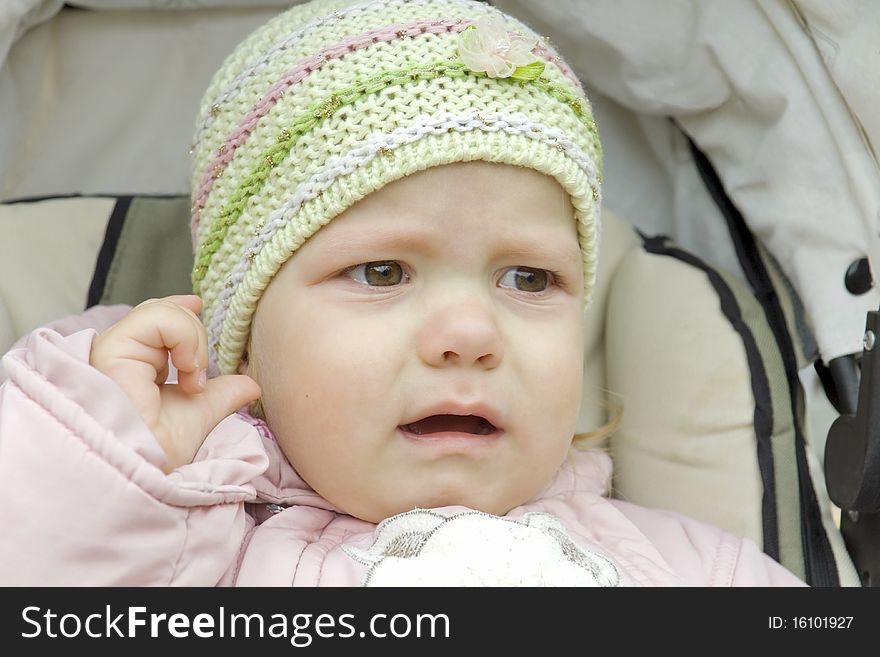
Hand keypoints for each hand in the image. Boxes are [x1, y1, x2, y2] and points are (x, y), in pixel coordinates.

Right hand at [90, 295, 260, 472]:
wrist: (142, 472)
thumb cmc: (158, 454)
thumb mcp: (198, 416)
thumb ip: (221, 395)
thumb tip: (251, 385)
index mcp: (133, 367)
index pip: (153, 320)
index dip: (178, 309)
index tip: (197, 304)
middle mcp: (119, 355)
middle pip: (162, 312)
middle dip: (195, 335)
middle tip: (199, 382)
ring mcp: (113, 351)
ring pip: (161, 310)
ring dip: (193, 340)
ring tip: (193, 381)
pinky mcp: (112, 350)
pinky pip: (156, 317)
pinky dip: (184, 336)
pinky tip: (187, 370)